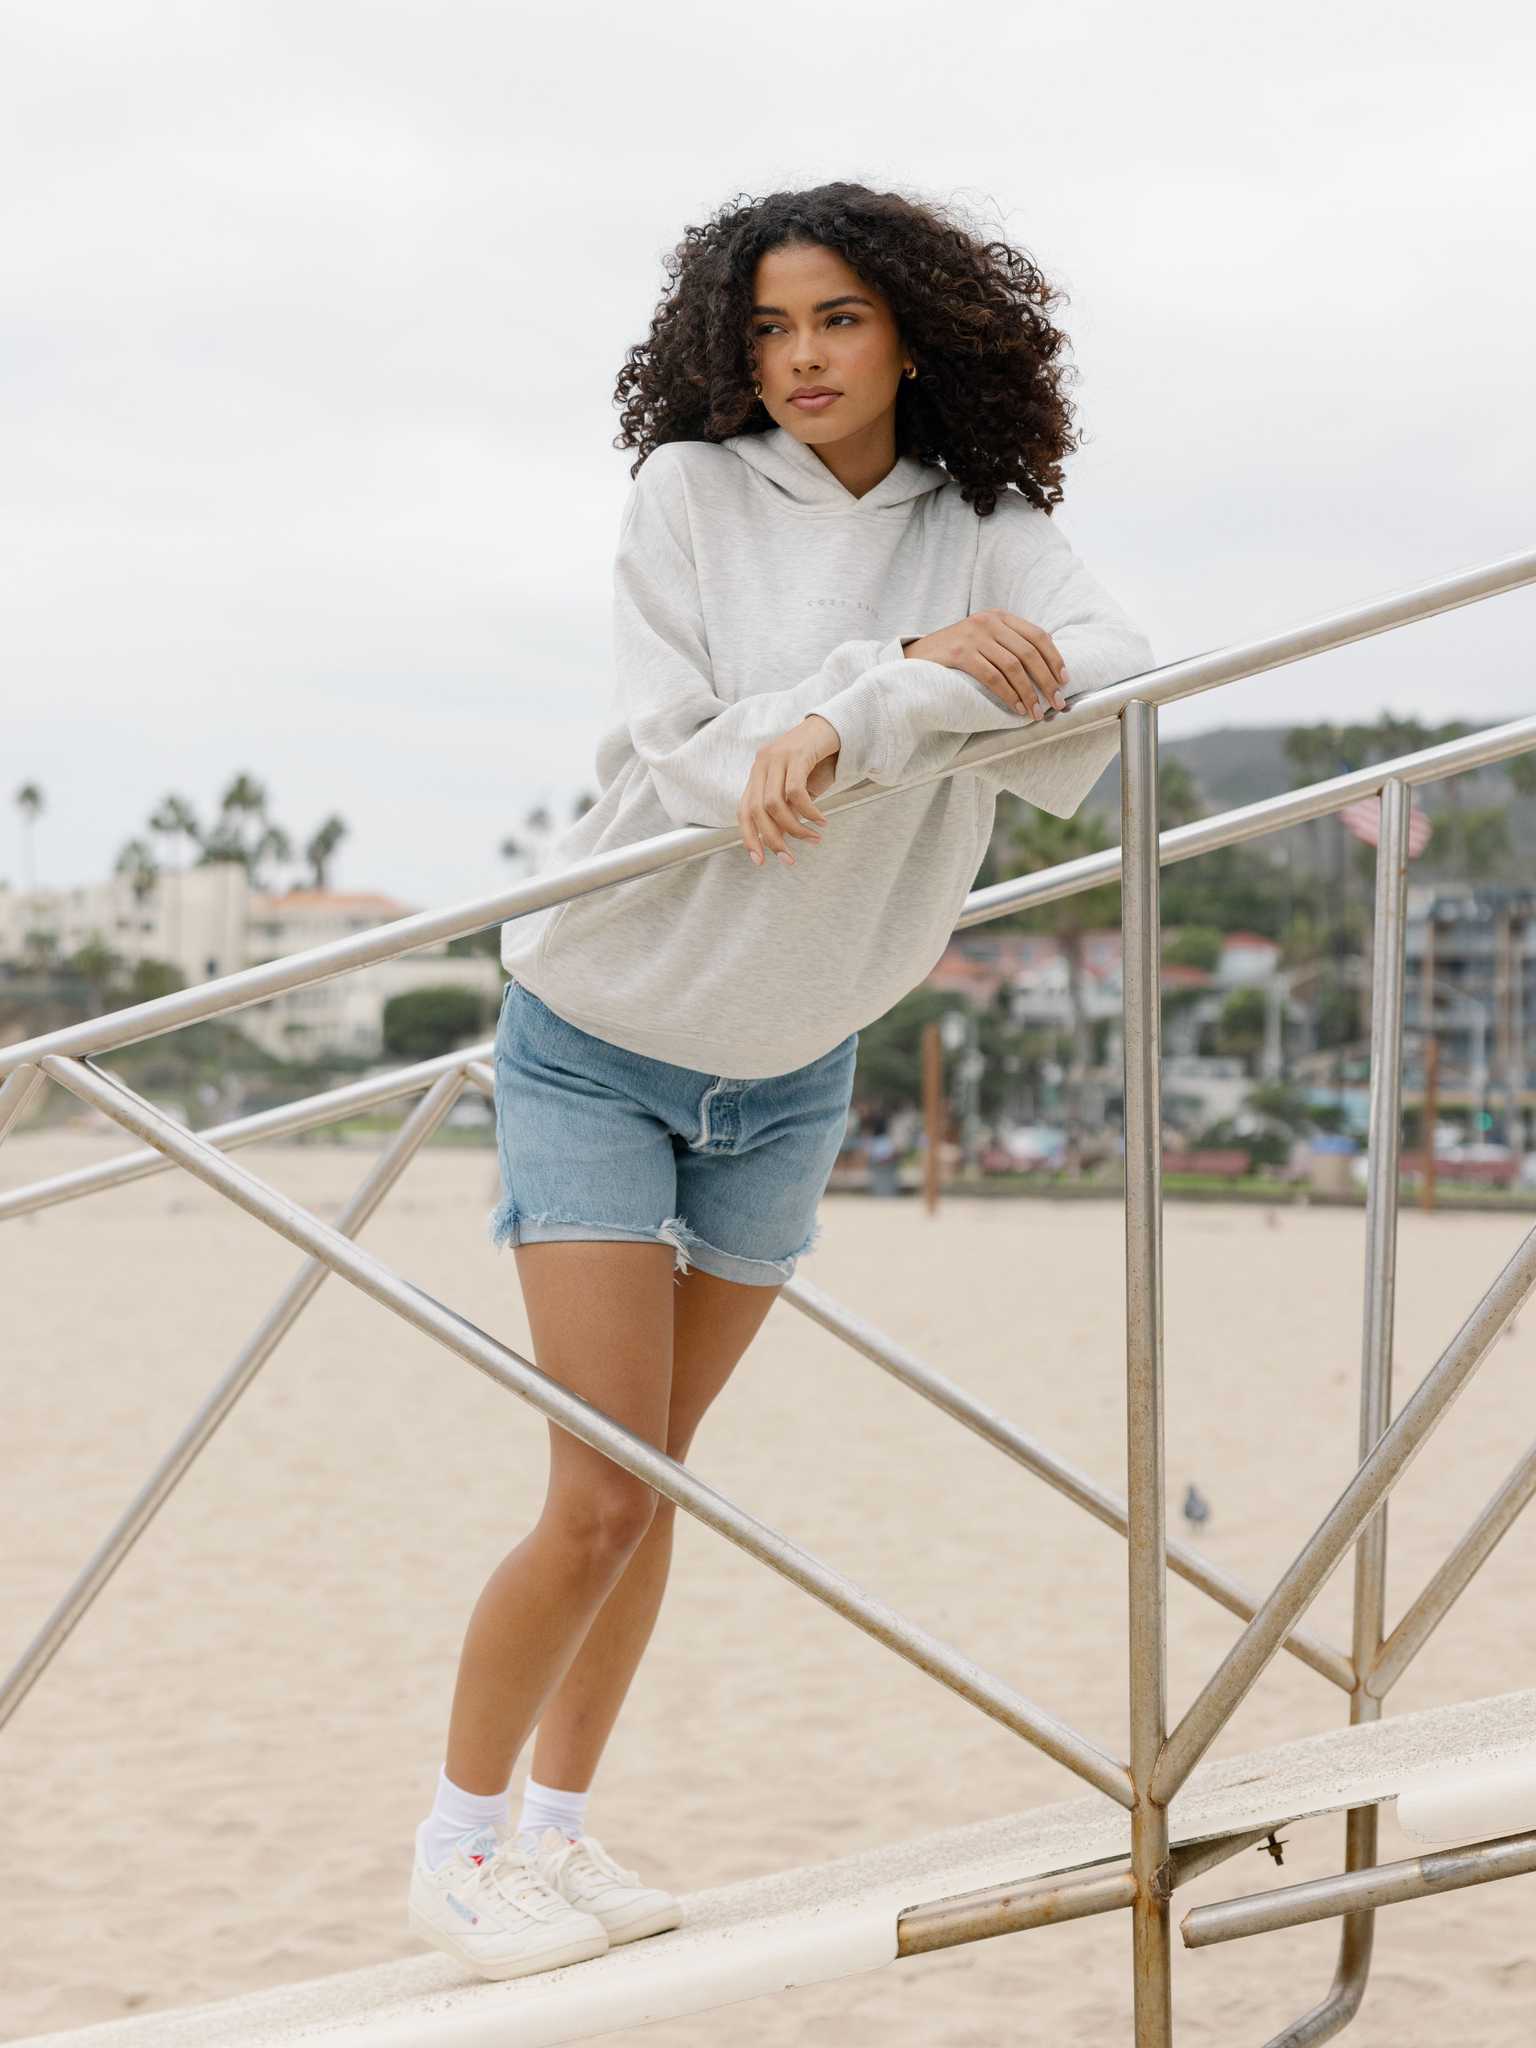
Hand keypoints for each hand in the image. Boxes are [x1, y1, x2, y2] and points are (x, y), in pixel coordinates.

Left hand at [737, 713, 838, 866]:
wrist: (835, 726)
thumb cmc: (817, 760)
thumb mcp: (797, 788)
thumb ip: (787, 809)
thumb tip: (780, 838)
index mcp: (758, 774)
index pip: (744, 811)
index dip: (749, 838)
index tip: (760, 861)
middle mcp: (762, 765)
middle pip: (757, 811)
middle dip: (772, 839)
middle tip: (789, 858)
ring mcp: (777, 757)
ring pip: (774, 804)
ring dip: (795, 828)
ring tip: (814, 838)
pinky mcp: (796, 754)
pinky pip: (796, 792)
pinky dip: (808, 812)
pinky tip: (821, 821)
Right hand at [902, 610, 1068, 720]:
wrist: (914, 655)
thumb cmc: (954, 653)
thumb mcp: (983, 639)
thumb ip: (1008, 645)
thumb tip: (1045, 671)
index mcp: (999, 616)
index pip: (1038, 635)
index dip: (1055, 659)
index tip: (1065, 681)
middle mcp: (989, 621)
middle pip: (1029, 652)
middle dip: (1047, 680)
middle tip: (1057, 702)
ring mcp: (973, 635)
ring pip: (1013, 667)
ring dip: (1029, 693)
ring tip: (1037, 712)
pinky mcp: (960, 652)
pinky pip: (992, 677)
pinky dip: (1008, 695)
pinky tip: (1016, 708)